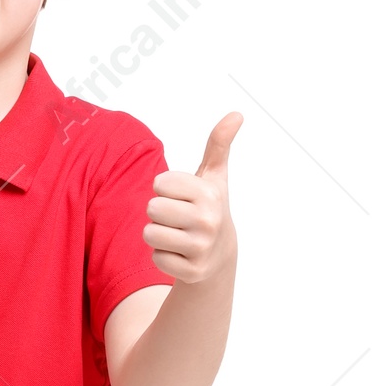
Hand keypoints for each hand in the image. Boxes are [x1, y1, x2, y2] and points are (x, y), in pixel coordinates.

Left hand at [144, 112, 239, 284]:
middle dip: (159, 213)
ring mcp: (201, 247)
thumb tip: (236, 113)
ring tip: (176, 234)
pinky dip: (162, 256)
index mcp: (209, 193)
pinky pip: (155, 258)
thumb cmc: (208, 207)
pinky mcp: (192, 271)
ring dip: (157, 234)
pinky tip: (180, 253)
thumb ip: (219, 144)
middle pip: (152, 209)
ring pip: (149, 234)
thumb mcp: (214, 176)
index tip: (181, 196)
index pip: (160, 183)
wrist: (219, 255)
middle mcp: (208, 220)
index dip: (164, 189)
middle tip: (177, 218)